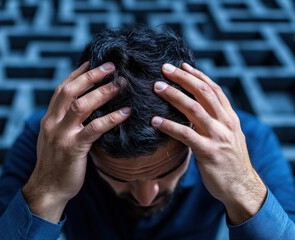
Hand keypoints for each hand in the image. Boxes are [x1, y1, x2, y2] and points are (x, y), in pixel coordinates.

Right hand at [22, 62, 130, 222]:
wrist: (48, 189)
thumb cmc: (57, 162)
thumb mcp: (56, 137)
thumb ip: (66, 121)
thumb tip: (86, 107)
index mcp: (49, 118)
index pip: (62, 88)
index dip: (78, 73)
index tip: (93, 61)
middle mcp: (52, 122)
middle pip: (71, 91)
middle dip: (91, 76)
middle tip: (112, 66)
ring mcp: (61, 135)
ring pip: (81, 106)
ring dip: (103, 92)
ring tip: (121, 84)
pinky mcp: (73, 149)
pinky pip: (94, 129)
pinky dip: (111, 119)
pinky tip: (127, 113)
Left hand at [152, 63, 266, 224]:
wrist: (241, 187)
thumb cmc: (230, 161)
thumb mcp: (228, 136)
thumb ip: (215, 121)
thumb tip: (196, 108)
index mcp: (230, 117)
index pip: (214, 89)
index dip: (198, 75)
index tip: (182, 65)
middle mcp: (225, 122)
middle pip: (203, 92)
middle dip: (183, 78)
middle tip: (165, 68)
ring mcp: (218, 136)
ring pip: (194, 109)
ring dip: (173, 95)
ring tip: (156, 87)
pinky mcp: (208, 152)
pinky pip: (185, 135)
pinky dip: (169, 126)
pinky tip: (155, 121)